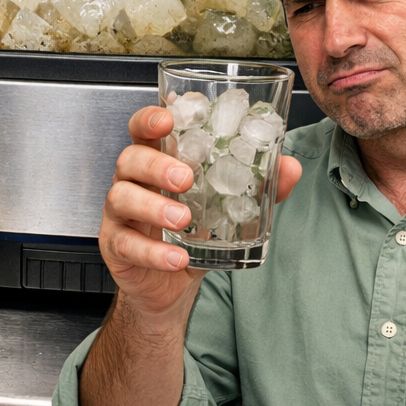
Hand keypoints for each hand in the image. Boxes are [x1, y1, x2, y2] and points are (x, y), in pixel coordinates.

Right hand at [100, 106, 301, 319]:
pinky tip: (176, 258)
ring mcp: (119, 213)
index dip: (148, 119)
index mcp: (155, 161)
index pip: (142, 130)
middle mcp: (133, 182)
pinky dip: (152, 251)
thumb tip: (289, 166)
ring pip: (122, 197)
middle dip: (156, 164)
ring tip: (183, 219)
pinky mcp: (116, 245)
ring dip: (152, 206)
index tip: (167, 119)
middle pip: (130, 158)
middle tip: (185, 177)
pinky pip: (126, 243)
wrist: (167, 286)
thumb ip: (254, 186)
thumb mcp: (223, 207)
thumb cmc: (190, 235)